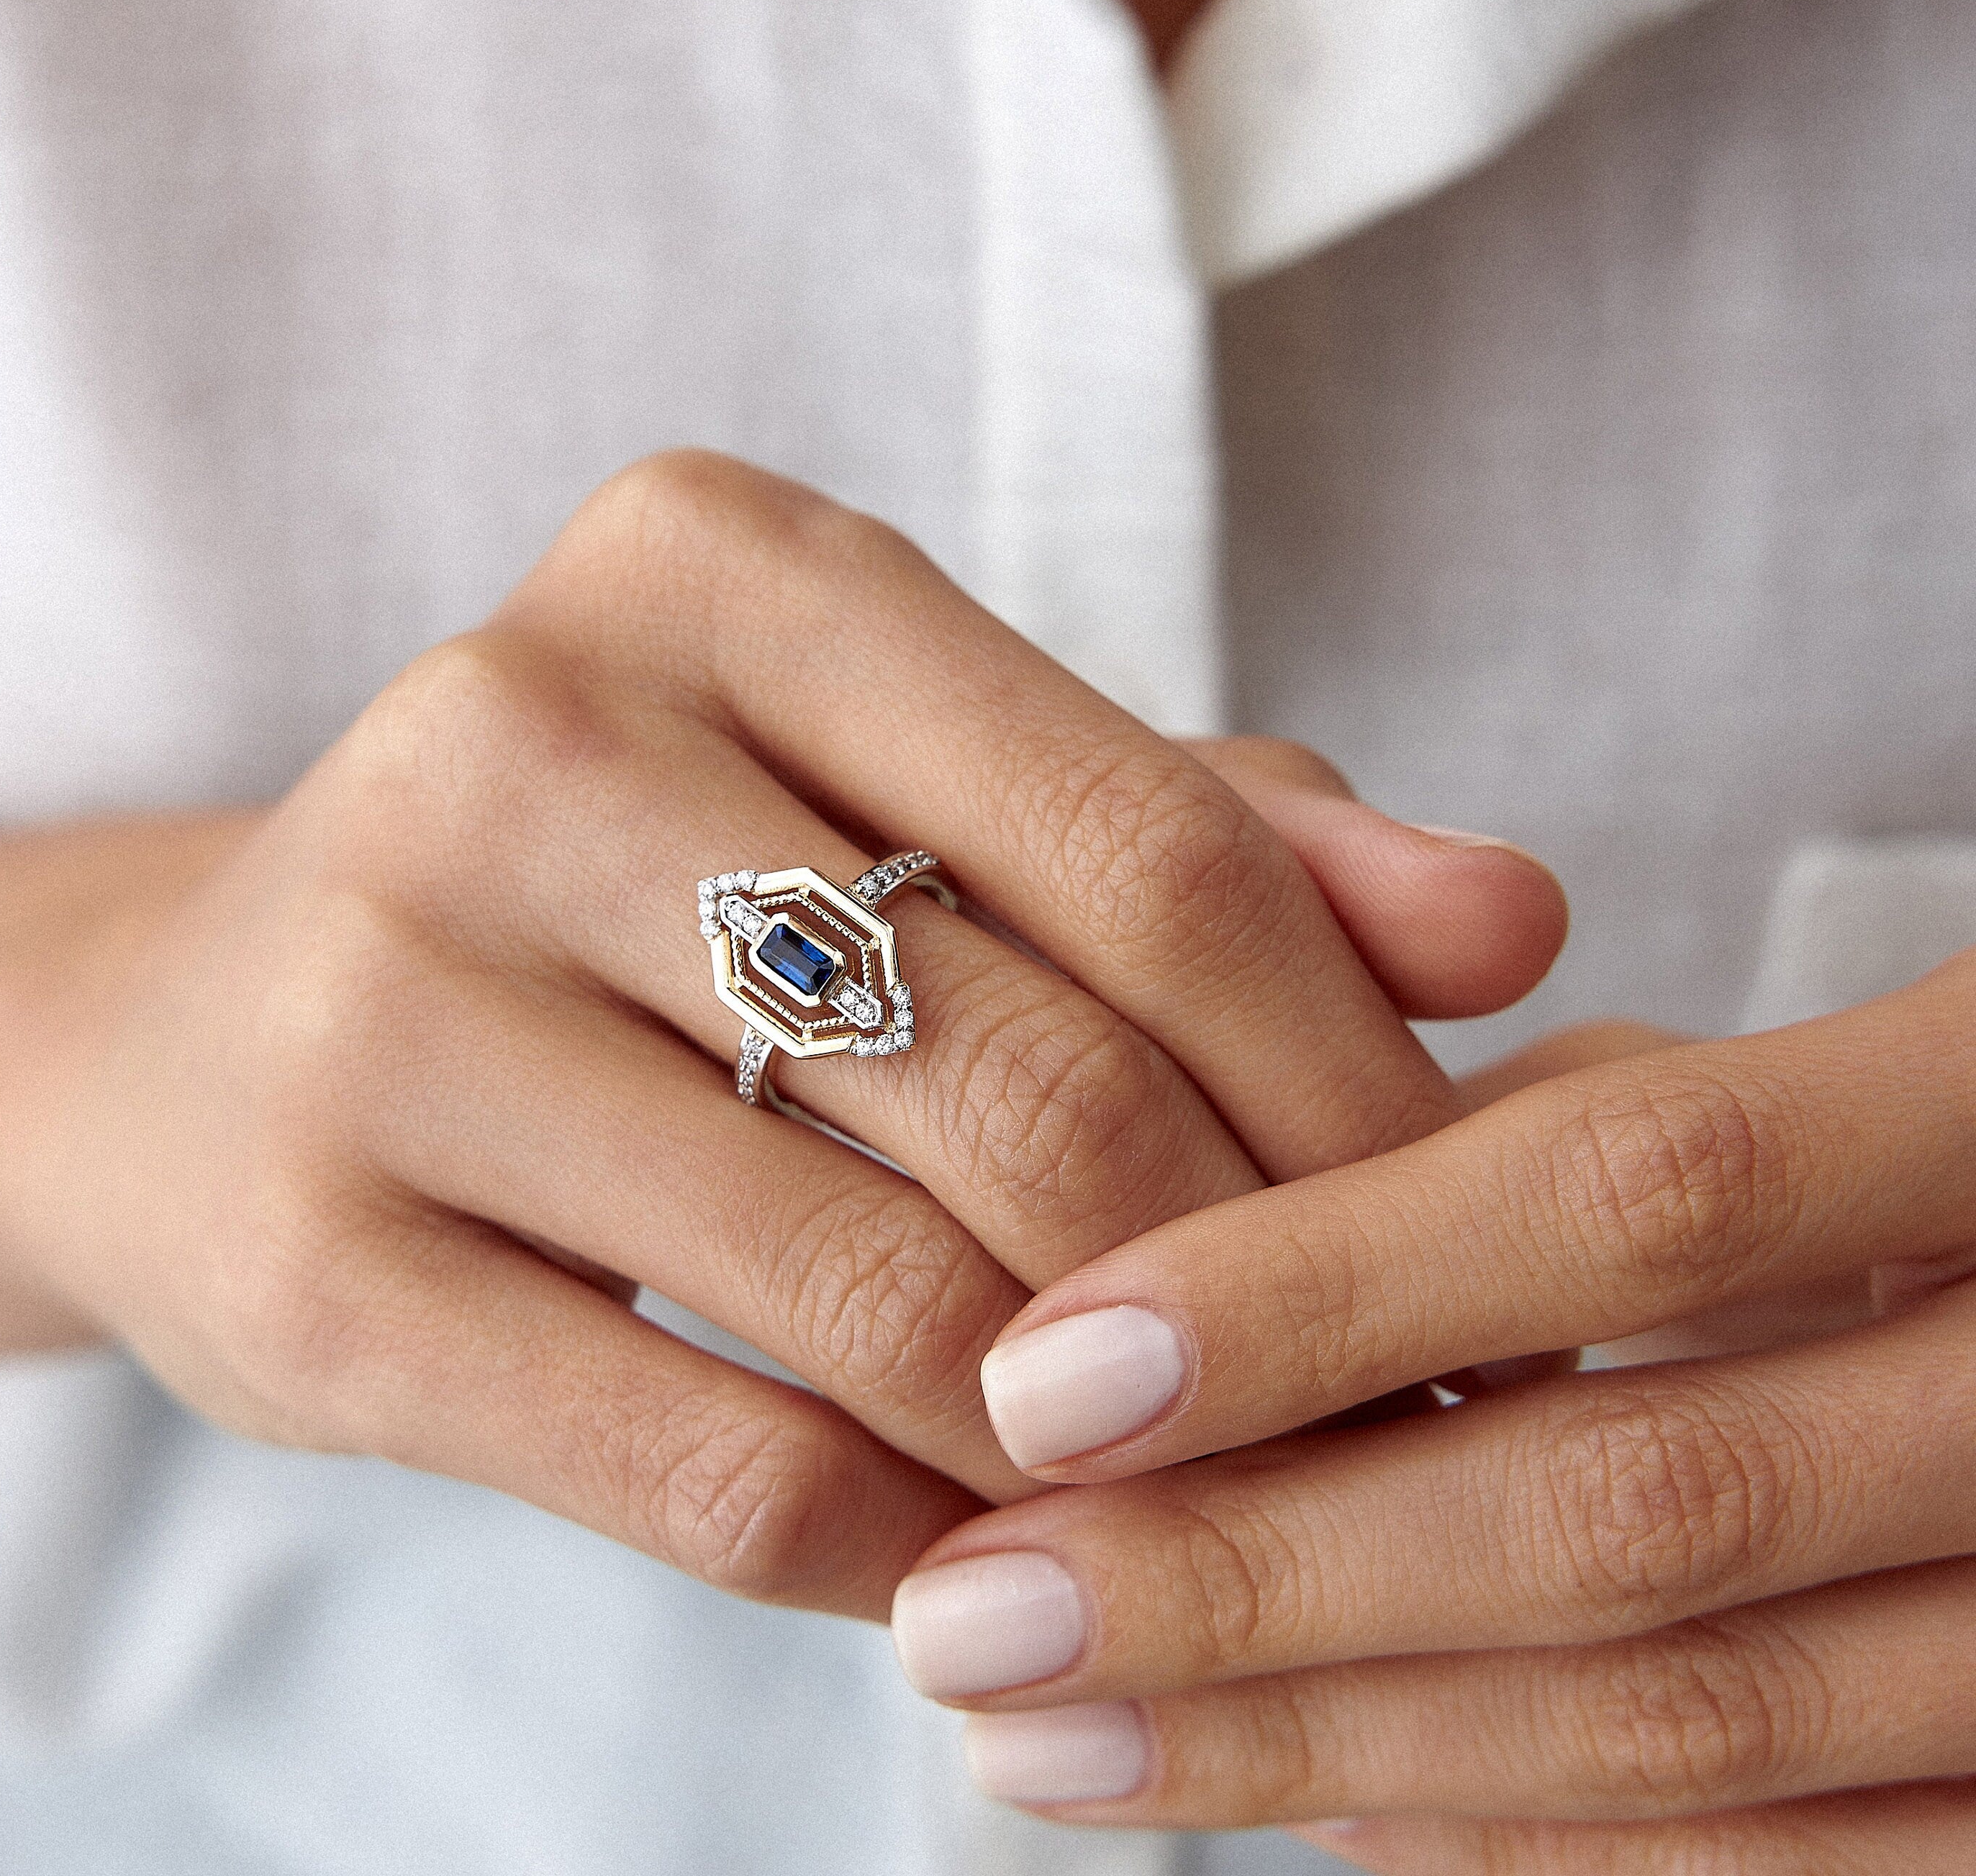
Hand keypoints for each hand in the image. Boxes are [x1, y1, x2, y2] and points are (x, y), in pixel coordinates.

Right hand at [0, 453, 1562, 1622]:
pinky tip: (979, 1545)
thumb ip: (1205, 836)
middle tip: (1369, 1408)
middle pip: (1035, 1072)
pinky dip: (902, 1542)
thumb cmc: (639, 895)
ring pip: (883, 1291)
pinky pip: (710, 1466)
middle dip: (1252, 1289)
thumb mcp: (909, 793)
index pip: (1153, 839)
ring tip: (1197, 1487)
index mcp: (714, 562)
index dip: (1353, 1079)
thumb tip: (1512, 922)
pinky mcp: (300, 1256)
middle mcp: (524, 725)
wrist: (205, 1032)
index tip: (1459, 1239)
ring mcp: (382, 990)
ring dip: (1088, 1436)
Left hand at [889, 954, 1975, 1863]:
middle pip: (1642, 1511)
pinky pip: (1801, 1858)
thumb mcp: (1773, 1058)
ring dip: (1340, 1749)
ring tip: (1056, 1744)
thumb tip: (1247, 1274)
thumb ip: (1556, 1132)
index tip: (1038, 1379)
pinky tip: (1312, 1807)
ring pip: (1705, 1723)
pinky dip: (1532, 1838)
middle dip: (1265, 1582)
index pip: (1637, 1195)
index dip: (1323, 1293)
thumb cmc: (1930, 1118)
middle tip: (973, 1625)